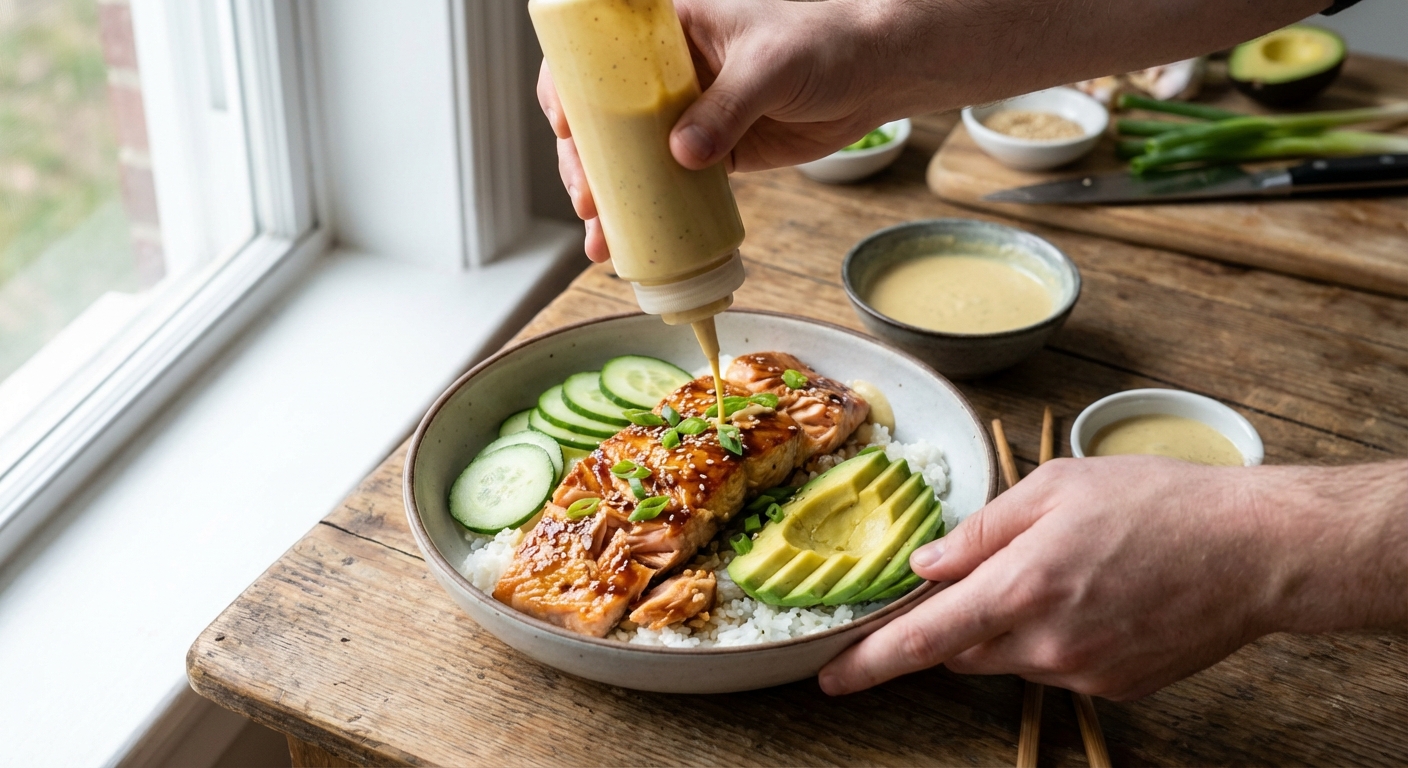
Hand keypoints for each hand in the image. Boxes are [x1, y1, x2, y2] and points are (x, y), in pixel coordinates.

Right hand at [537, 0, 896, 261]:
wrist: (876, 73)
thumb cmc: (826, 41)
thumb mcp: (770, 64)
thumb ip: (727, 106)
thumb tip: (682, 154)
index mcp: (668, 29)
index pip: (598, 53)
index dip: (569, 87)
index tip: (566, 126)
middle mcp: (667, 72)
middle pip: (602, 117)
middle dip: (584, 162)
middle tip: (587, 200)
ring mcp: (686, 114)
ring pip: (628, 157)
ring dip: (609, 197)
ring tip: (599, 236)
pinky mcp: (712, 152)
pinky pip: (668, 183)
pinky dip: (649, 213)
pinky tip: (631, 242)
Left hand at [818, 457, 1407, 699]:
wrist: (1255, 552)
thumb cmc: (1157, 502)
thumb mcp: (1056, 486)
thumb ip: (981, 531)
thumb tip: (925, 566)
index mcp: (1021, 586)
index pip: (923, 639)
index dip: (870, 662)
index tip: (831, 678)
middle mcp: (1045, 644)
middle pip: (962, 651)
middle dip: (957, 621)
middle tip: (993, 575)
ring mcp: (1081, 674)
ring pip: (1010, 659)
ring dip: (1011, 625)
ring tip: (1068, 571)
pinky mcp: (1113, 689)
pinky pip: (1057, 667)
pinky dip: (1057, 637)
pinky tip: (1099, 596)